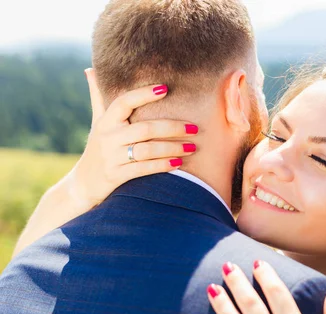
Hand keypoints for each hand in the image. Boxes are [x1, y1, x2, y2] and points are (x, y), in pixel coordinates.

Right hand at [67, 69, 199, 207]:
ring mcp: (111, 158)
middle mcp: (108, 137)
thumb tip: (90, 69)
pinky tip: (179, 164)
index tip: (165, 88)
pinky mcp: (116, 176)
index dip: (143, 94)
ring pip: (147, 150)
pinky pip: (143, 169)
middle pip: (145, 128)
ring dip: (172, 148)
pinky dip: (162, 165)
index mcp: (106, 121)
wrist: (83, 183)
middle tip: (195, 127)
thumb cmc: (98, 147)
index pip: (124, 102)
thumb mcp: (97, 122)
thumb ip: (98, 97)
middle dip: (172, 127)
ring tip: (192, 147)